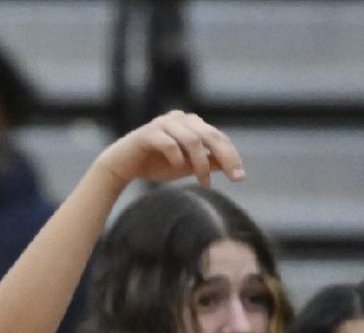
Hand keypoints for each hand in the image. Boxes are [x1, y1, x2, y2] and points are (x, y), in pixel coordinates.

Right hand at [100, 110, 245, 188]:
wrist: (124, 165)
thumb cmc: (156, 164)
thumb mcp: (187, 166)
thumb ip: (207, 163)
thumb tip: (230, 167)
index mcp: (190, 124)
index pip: (217, 137)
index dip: (231, 156)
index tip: (240, 177)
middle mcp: (179, 119)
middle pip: (209, 135)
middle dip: (225, 157)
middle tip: (234, 178)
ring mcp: (163, 124)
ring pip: (192, 140)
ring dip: (201, 164)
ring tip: (204, 183)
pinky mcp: (148, 134)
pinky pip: (169, 144)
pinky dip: (177, 158)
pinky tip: (178, 169)